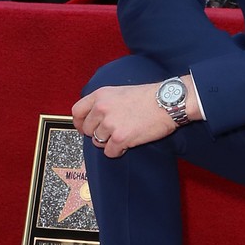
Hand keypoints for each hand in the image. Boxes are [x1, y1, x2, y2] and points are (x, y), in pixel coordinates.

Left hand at [73, 79, 200, 157]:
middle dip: (96, 134)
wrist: (167, 102)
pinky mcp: (121, 138)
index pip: (76, 111)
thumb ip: (104, 102)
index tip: (83, 128)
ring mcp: (110, 124)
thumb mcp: (120, 92)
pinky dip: (117, 151)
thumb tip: (94, 117)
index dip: (79, 123)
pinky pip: (110, 152)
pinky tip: (127, 144)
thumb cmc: (148, 97)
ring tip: (122, 137)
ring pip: (97, 142)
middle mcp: (102, 109)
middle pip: (86, 130)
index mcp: (100, 95)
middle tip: (110, 133)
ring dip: (108, 143)